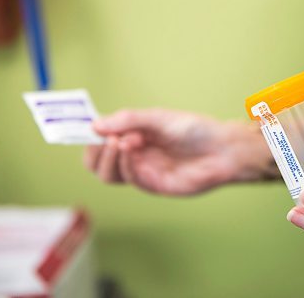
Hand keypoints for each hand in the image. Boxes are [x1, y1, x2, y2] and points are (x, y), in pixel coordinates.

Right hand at [84, 109, 276, 194]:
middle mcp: (134, 156)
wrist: (221, 148)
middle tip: (102, 137)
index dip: (88, 135)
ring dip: (107, 158)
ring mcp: (143, 172)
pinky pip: (130, 179)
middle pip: (97, 162)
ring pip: (108, 174)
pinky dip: (124, 164)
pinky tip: (131, 149)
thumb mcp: (158, 118)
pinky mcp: (154, 185)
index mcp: (133, 137)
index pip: (100, 140)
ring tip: (119, 141)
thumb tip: (94, 125)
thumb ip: (128, 120)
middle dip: (93, 151)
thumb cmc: (194, 130)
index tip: (82, 126)